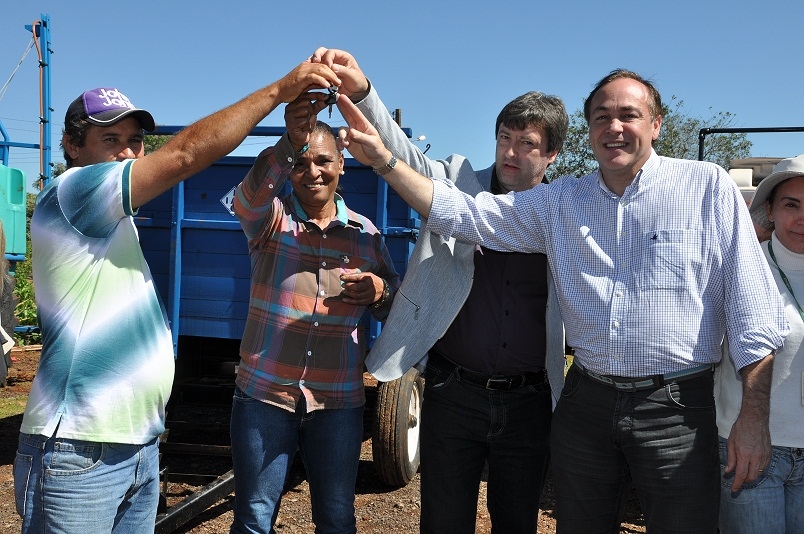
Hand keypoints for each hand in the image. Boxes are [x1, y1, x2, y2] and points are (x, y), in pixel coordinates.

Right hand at [276, 62, 339, 103]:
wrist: (279, 91)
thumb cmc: (292, 90)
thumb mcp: (307, 85)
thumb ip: (316, 83)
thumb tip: (327, 84)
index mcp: (308, 66)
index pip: (323, 64)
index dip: (332, 71)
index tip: (338, 78)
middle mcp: (306, 65)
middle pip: (324, 65)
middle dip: (334, 73)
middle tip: (340, 82)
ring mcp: (303, 70)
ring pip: (321, 69)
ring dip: (331, 76)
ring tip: (337, 84)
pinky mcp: (301, 77)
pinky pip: (314, 77)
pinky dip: (322, 80)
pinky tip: (327, 86)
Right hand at [284, 92, 328, 150]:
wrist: (300, 138)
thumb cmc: (305, 125)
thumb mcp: (313, 113)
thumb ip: (318, 105)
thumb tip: (326, 98)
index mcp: (293, 103)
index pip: (305, 95)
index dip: (316, 95)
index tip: (326, 97)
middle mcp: (289, 108)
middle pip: (306, 102)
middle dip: (311, 110)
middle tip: (308, 117)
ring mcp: (289, 116)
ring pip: (306, 111)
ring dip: (309, 119)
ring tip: (305, 123)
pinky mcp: (291, 124)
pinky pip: (305, 121)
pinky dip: (307, 126)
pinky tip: (303, 128)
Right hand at [309, 48, 369, 99]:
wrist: (356, 92)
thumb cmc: (357, 83)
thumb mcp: (353, 77)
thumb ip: (344, 71)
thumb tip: (332, 67)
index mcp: (343, 57)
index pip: (331, 52)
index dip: (328, 58)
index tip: (328, 67)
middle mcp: (335, 58)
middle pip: (322, 52)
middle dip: (317, 56)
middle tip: (315, 62)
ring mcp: (329, 65)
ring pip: (318, 59)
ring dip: (313, 63)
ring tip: (311, 68)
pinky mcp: (325, 73)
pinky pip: (317, 69)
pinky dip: (314, 70)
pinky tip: (312, 75)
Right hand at [335, 95, 392, 168]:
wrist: (376, 160)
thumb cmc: (377, 149)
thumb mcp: (372, 143)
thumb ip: (361, 137)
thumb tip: (351, 132)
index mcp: (364, 125)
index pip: (355, 112)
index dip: (348, 104)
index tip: (342, 96)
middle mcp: (356, 128)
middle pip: (347, 115)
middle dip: (342, 107)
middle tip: (335, 99)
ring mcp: (352, 135)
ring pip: (342, 131)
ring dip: (342, 136)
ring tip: (345, 144)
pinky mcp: (348, 143)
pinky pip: (340, 140)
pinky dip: (339, 143)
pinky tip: (342, 148)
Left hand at [340, 272, 383, 305]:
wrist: (382, 289)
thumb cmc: (370, 280)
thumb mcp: (365, 275)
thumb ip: (354, 275)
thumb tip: (342, 274)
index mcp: (368, 278)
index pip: (357, 277)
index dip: (348, 277)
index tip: (341, 278)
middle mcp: (370, 286)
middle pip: (358, 288)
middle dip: (349, 286)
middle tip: (343, 285)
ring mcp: (370, 294)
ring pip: (357, 296)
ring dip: (349, 294)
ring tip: (343, 291)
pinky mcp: (368, 301)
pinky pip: (358, 302)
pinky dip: (350, 301)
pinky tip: (344, 300)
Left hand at [724, 355, 773, 491]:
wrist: (755, 418)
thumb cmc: (741, 428)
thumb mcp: (731, 443)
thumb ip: (730, 458)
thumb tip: (728, 471)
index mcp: (744, 454)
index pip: (741, 475)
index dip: (737, 484)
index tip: (734, 489)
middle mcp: (756, 457)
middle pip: (752, 477)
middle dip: (744, 482)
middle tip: (738, 482)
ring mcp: (764, 456)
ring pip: (759, 473)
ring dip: (751, 476)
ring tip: (744, 474)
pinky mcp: (769, 453)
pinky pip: (764, 467)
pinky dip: (758, 470)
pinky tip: (752, 467)